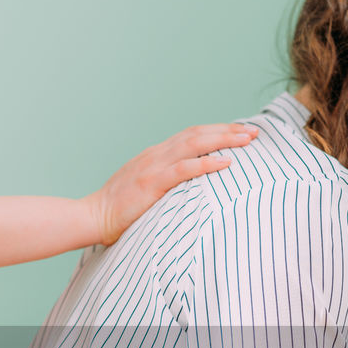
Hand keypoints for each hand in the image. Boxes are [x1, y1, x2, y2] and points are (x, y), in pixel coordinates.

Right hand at [83, 123, 258, 246]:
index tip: (240, 133)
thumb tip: (189, 188)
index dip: (217, 131)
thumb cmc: (119, 211)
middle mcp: (156, 154)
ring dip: (224, 140)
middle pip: (198, 133)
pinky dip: (207, 163)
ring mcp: (154, 166)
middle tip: (254, 132)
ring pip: (194, 143)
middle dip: (228, 130)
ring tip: (247, 140)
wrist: (93, 217)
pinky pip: (185, 168)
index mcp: (155, 155)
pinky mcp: (152, 182)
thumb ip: (165, 183)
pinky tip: (226, 162)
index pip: (191, 135)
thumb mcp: (145, 189)